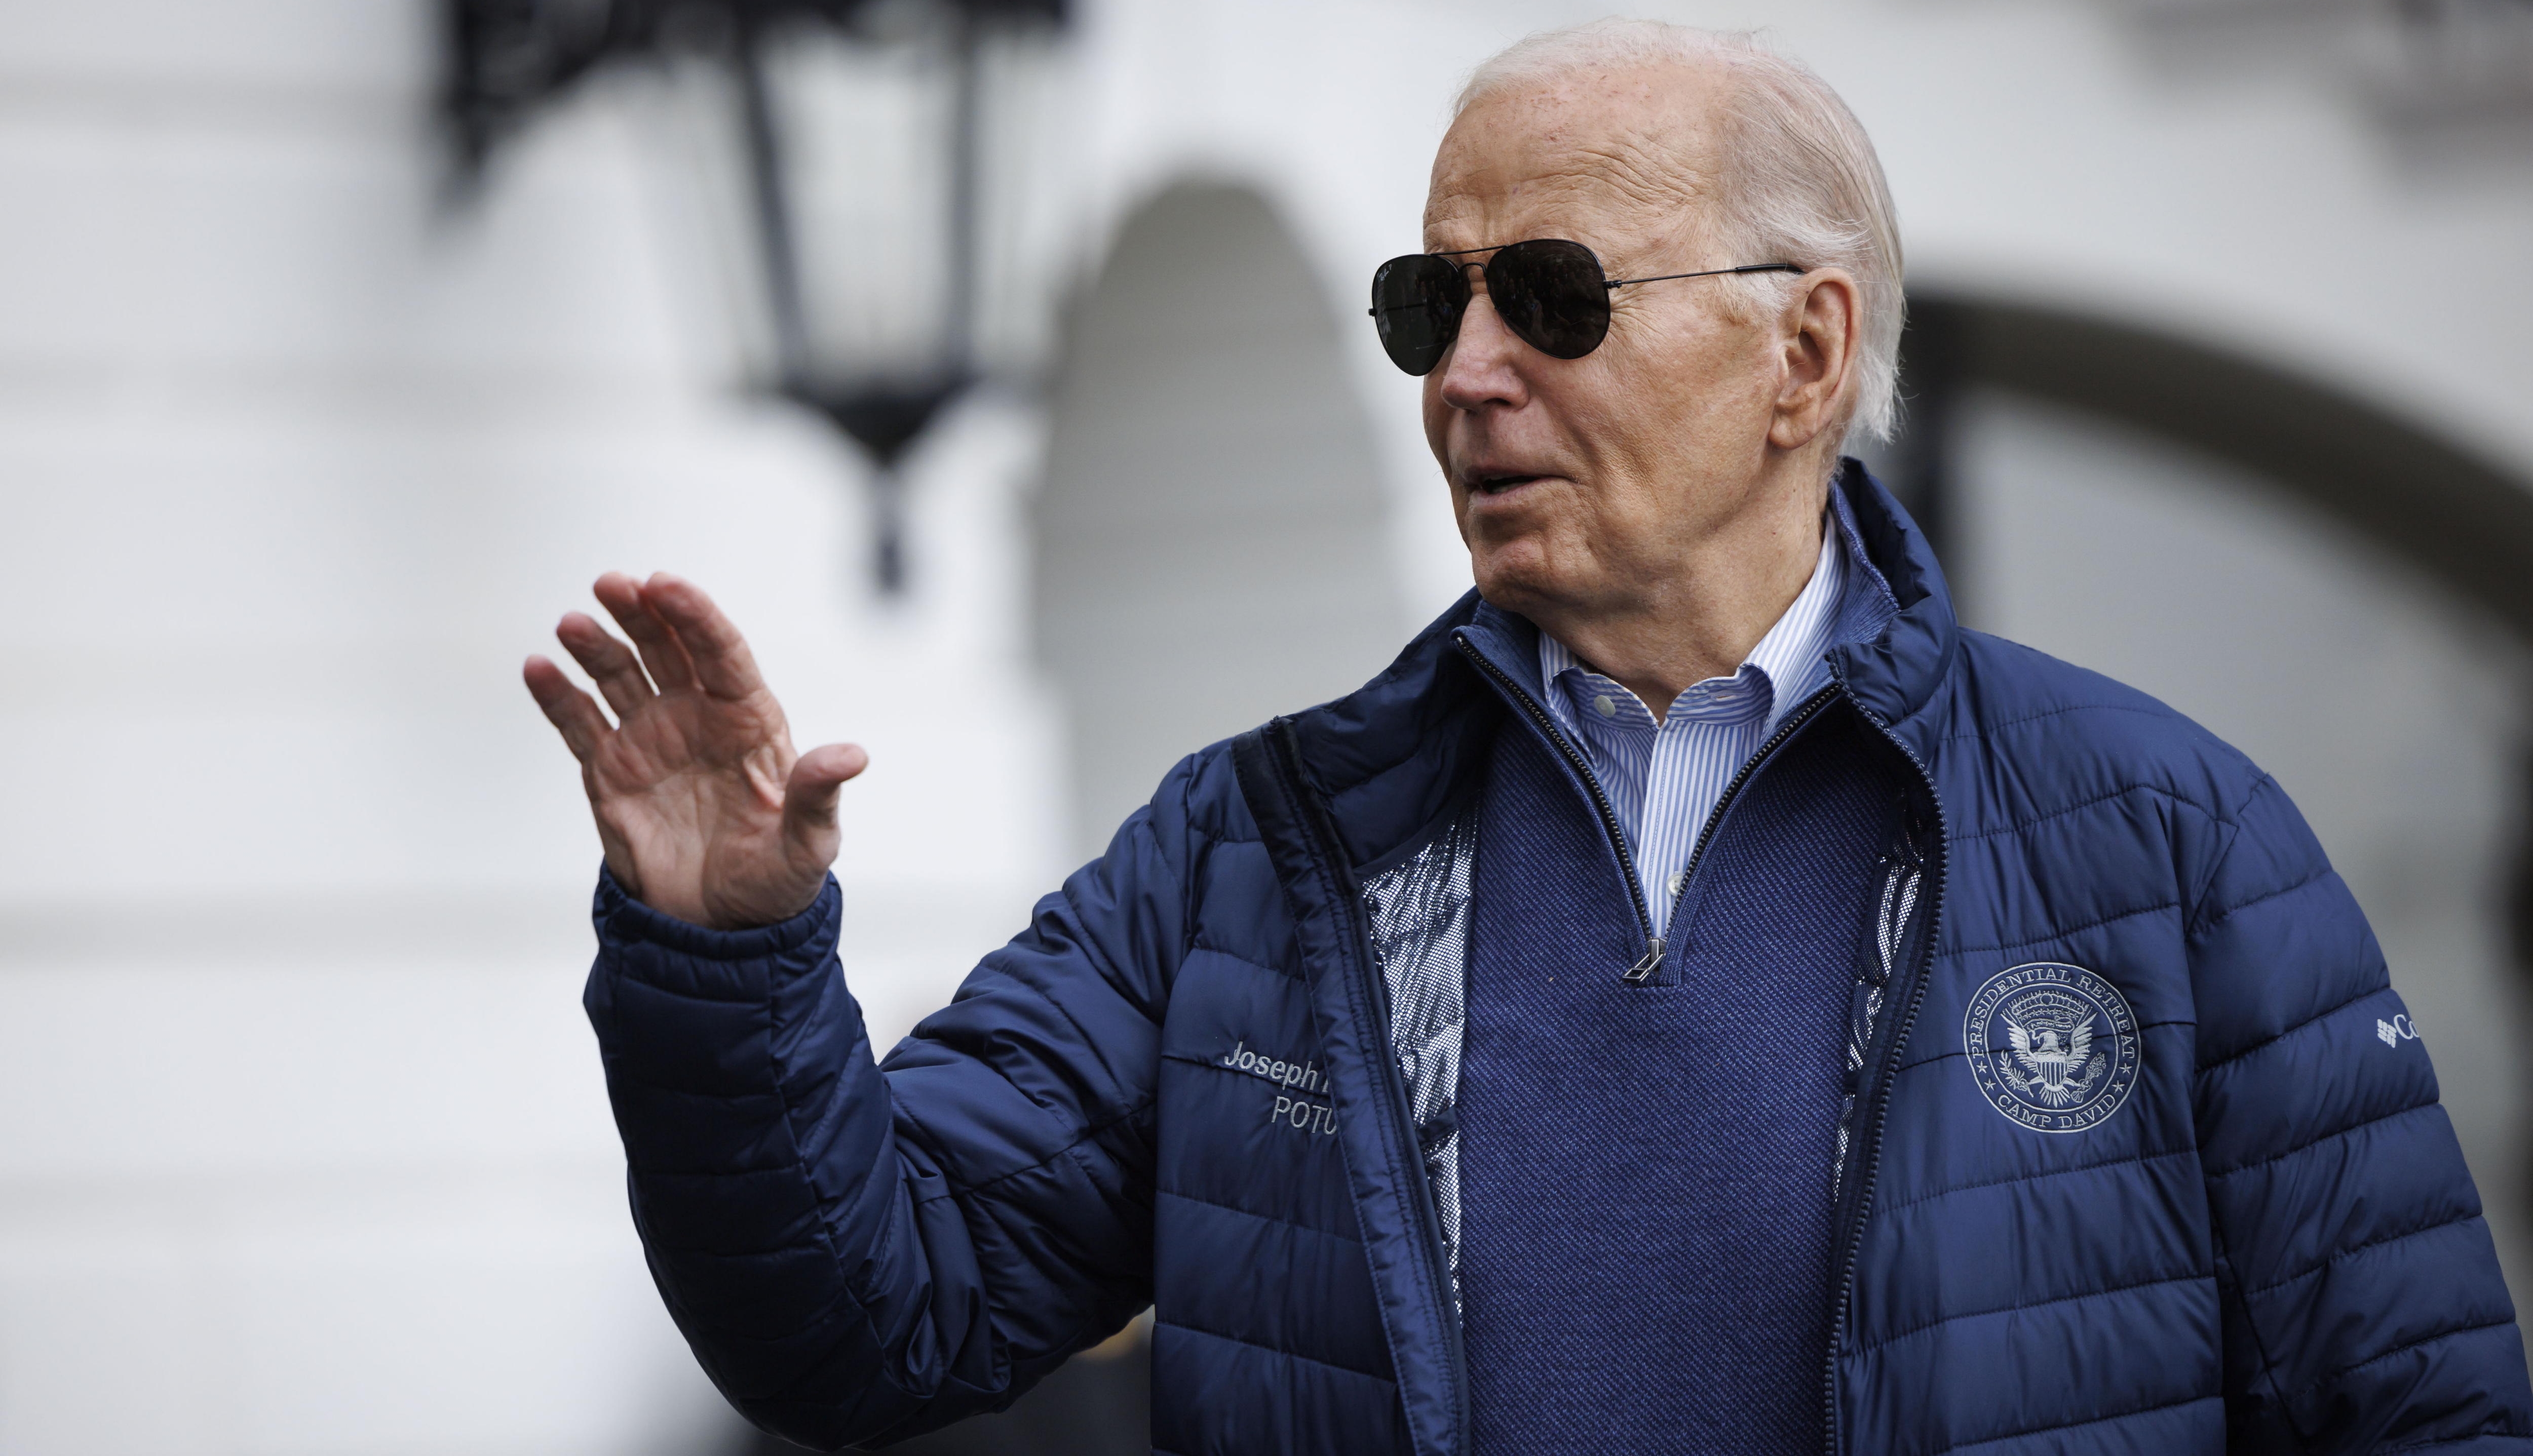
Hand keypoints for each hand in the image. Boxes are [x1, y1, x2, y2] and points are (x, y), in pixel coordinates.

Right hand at [523, 572, 867, 929]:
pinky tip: (537, 668)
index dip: (695, 616)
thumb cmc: (775, 879)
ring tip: (572, 623)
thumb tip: (850, 756)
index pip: (721, 653)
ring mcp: (650, 739)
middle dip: (641, 613)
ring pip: (619, 675)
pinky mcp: (611, 770)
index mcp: (748, 721)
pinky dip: (557, 695)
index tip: (665, 585)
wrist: (720, 927)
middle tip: (613, 583)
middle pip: (667, 649)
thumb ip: (817, 795)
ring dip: (595, 645)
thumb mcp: (808, 844)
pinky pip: (580, 723)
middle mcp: (697, 717)